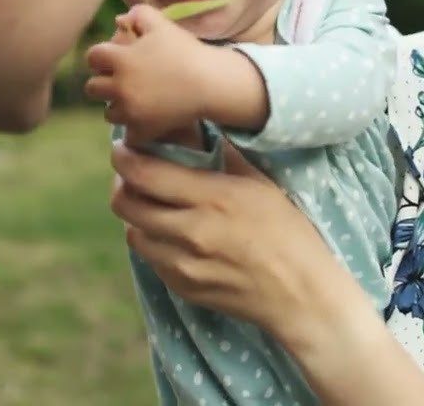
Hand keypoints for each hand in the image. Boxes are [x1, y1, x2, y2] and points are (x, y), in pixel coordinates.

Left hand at [85, 4, 216, 141]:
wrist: (210, 82)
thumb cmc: (185, 51)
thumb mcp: (161, 24)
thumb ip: (138, 15)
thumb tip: (121, 19)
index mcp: (120, 60)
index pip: (92, 57)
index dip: (101, 56)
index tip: (113, 58)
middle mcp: (119, 87)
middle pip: (92, 88)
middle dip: (104, 83)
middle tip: (122, 81)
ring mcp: (130, 112)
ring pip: (108, 113)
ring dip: (117, 107)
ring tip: (135, 101)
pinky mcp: (143, 130)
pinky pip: (129, 135)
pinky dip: (135, 130)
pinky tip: (146, 121)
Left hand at [109, 139, 361, 345]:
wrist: (301, 294)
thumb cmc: (289, 233)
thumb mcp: (262, 184)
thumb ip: (227, 156)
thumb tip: (200, 129)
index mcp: (213, 197)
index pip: (144, 173)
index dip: (124, 158)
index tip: (122, 150)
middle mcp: (192, 231)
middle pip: (126, 204)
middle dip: (122, 185)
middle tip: (133, 177)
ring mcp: (184, 264)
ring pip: (133, 233)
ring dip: (137, 217)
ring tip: (153, 207)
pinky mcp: (183, 287)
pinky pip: (151, 259)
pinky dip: (154, 243)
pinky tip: (173, 235)